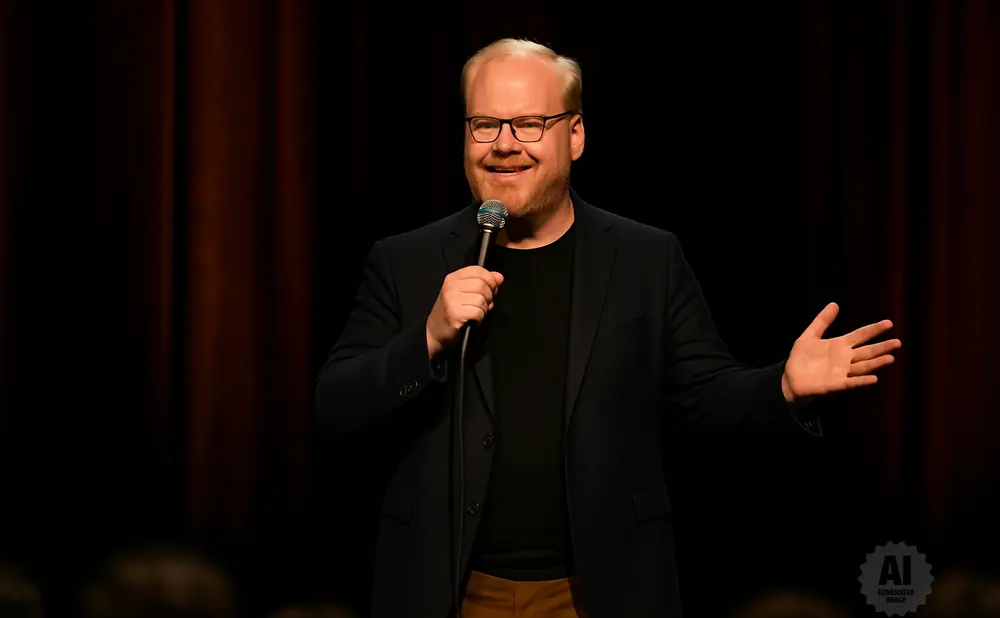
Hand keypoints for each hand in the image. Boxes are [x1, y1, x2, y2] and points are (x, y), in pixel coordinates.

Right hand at [425, 266, 503, 357]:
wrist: (434, 332)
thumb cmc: (451, 313)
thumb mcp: (464, 293)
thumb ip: (483, 283)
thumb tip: (499, 277)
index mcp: (453, 278)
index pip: (478, 270)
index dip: (490, 279)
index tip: (491, 289)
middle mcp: (451, 286)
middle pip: (482, 285)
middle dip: (488, 297)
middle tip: (482, 305)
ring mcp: (452, 299)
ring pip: (482, 299)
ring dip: (483, 309)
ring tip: (474, 313)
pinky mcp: (455, 313)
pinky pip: (478, 312)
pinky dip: (479, 318)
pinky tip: (472, 320)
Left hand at [781, 302, 901, 403]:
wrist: (790, 378)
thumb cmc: (801, 358)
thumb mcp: (809, 336)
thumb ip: (822, 321)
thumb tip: (835, 304)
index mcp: (840, 345)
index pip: (861, 335)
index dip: (874, 329)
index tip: (889, 323)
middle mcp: (845, 358)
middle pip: (867, 351)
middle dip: (882, 347)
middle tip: (898, 342)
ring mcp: (842, 372)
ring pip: (863, 366)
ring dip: (876, 363)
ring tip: (890, 358)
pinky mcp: (836, 384)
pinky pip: (851, 382)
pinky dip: (862, 381)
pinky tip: (874, 378)